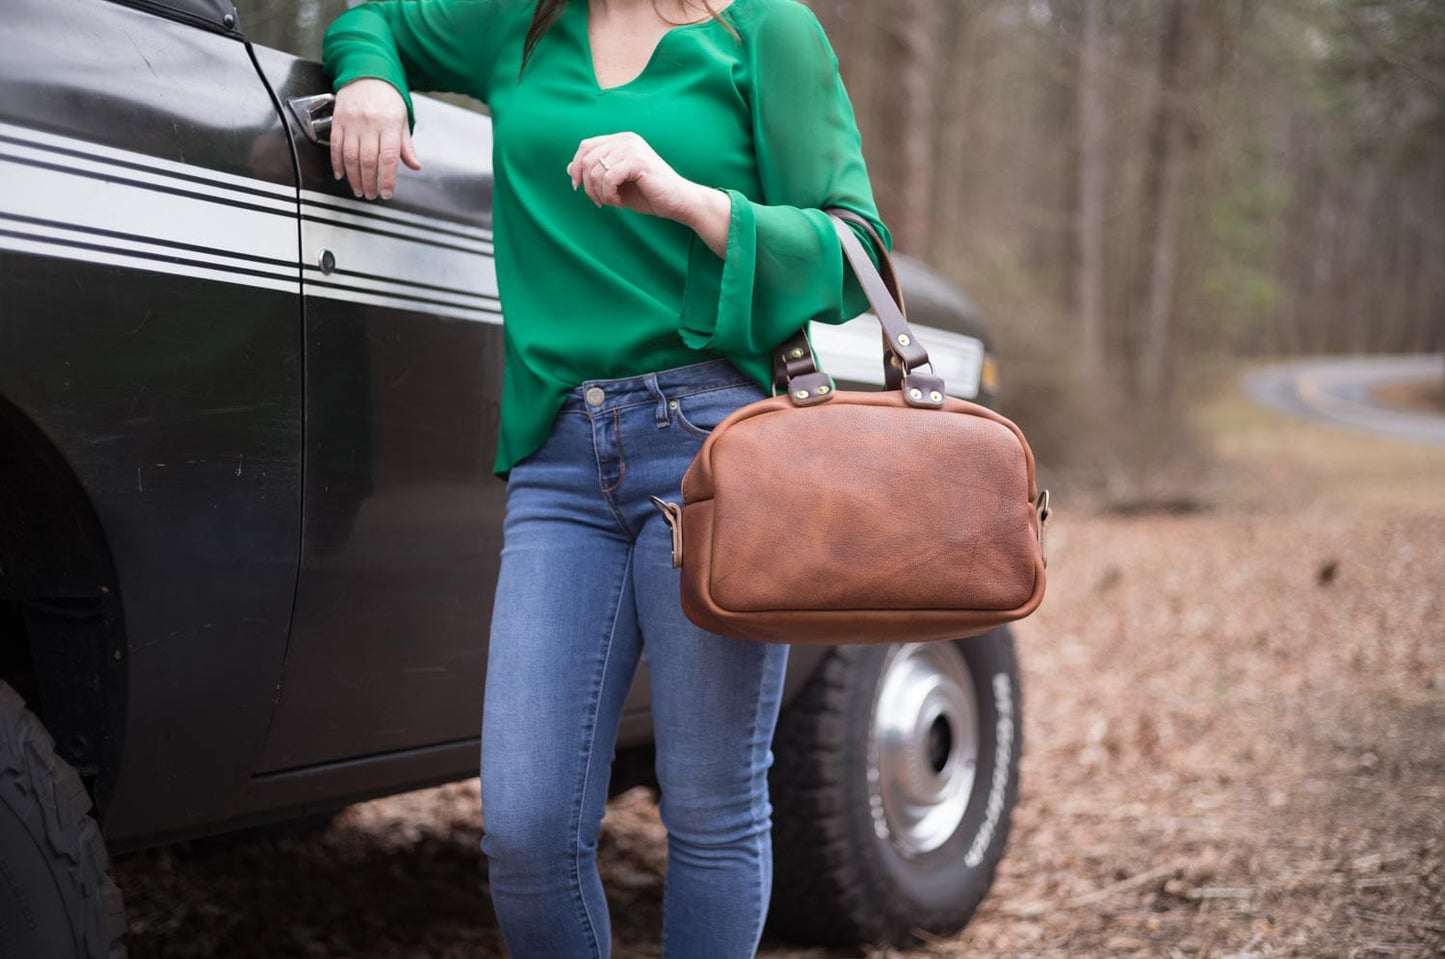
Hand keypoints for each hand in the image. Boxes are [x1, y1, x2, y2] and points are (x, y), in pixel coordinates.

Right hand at [330, 77, 421, 199]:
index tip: (386, 193)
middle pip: (369, 160)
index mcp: (390, 125)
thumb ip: (406, 145)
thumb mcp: (402, 120)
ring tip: (358, 189)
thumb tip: (414, 166)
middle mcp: (370, 124)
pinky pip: (335, 145)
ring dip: (354, 177)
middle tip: (370, 195)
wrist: (366, 72)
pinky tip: (341, 174)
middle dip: (369, 183)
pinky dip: (336, 163)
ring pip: (350, 156)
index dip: (387, 179)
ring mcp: (352, 122)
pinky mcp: (338, 120)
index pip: (389, 158)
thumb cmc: (387, 97)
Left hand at [566, 131, 703, 222]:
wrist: (678, 202)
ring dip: (599, 193)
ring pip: (596, 170)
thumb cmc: (648, 194)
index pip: (585, 146)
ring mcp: (632, 148)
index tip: (578, 187)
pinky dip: (609, 195)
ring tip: (612, 202)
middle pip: (587, 158)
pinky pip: (608, 177)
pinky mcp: (637, 161)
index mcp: (621, 140)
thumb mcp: (616, 183)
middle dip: (587, 185)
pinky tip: (619, 202)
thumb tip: (570, 169)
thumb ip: (596, 173)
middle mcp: (626, 139)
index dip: (577, 167)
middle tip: (599, 202)